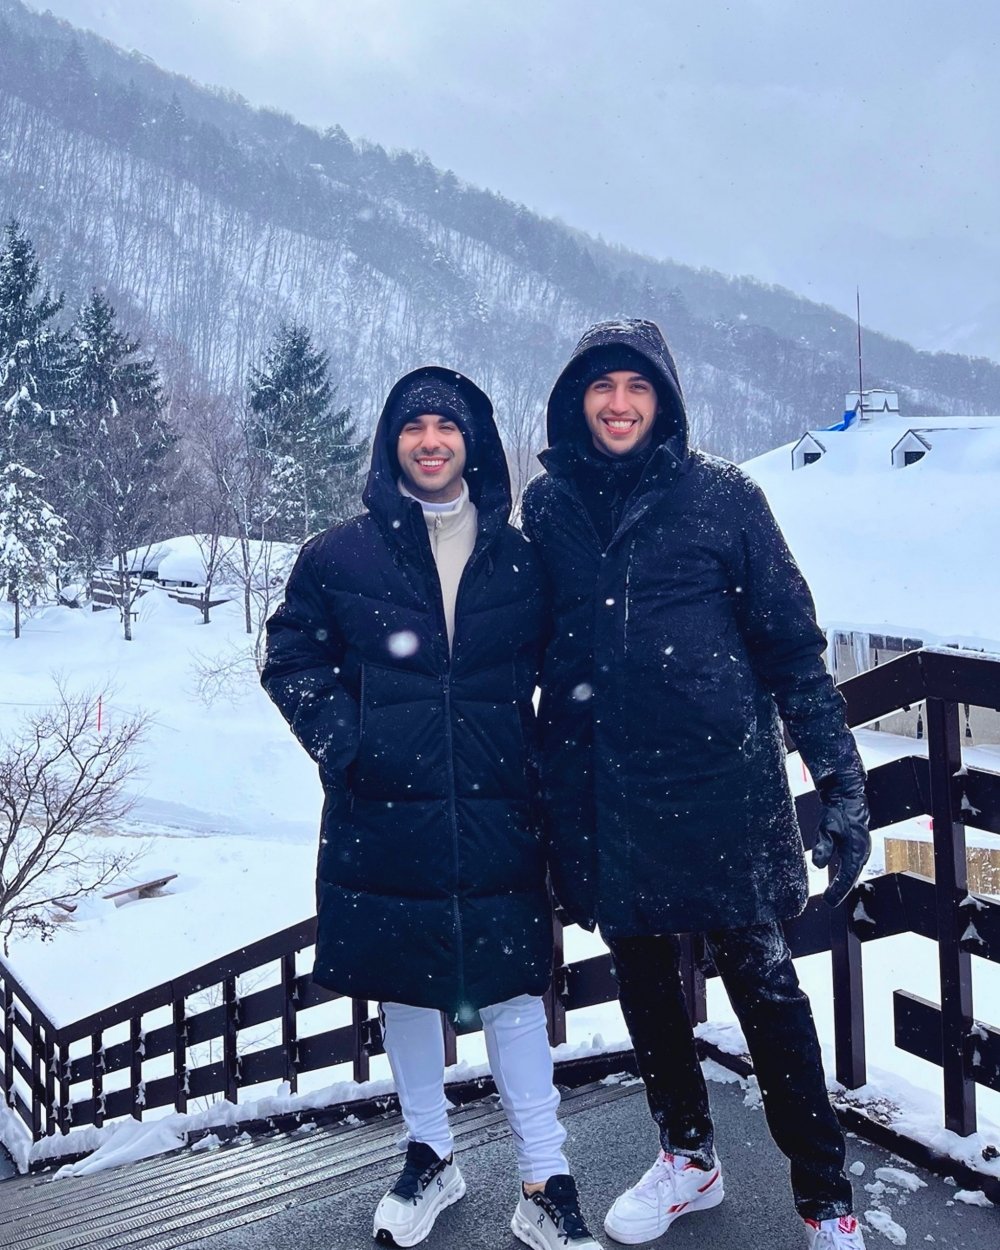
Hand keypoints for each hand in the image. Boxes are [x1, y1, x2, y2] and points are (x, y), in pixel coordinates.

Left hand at [812, 769, 870, 907]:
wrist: (847, 797)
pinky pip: (853, 864)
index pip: (847, 877)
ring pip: (853, 871)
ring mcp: (862, 848)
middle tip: (829, 900)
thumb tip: (818, 865)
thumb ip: (823, 847)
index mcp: (854, 850)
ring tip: (833, 893)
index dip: (838, 891)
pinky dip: (847, 873)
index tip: (828, 901)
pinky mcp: (859, 845)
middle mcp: (862, 852)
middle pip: (851, 876)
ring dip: (844, 882)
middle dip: (841, 889)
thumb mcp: (826, 829)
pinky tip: (839, 878)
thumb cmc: (837, 813)